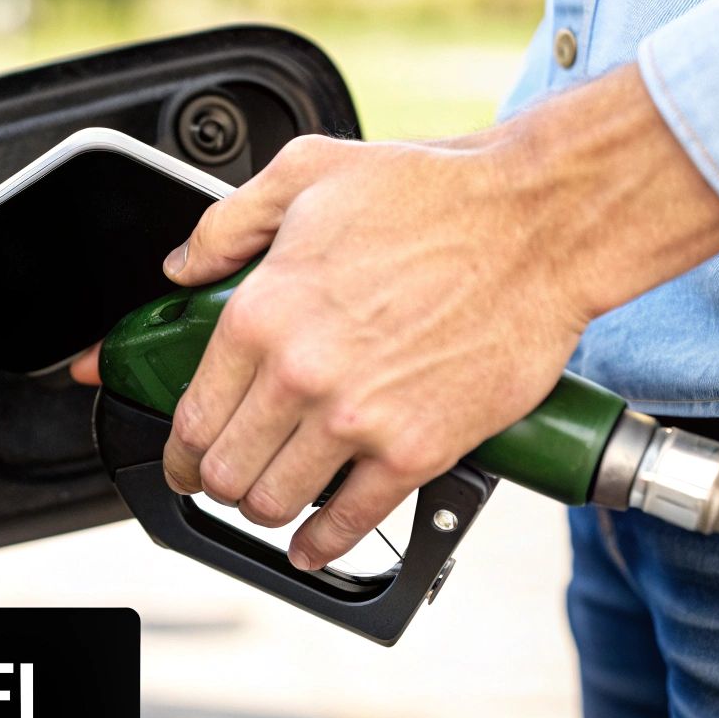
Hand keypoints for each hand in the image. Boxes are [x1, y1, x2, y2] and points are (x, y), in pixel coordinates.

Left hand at [72, 65, 718, 569]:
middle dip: (219, 481)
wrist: (540, 223)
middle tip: (228, 478)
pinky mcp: (417, 449)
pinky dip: (322, 543)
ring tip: (273, 497)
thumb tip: (181, 266)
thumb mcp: (307, 173)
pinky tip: (313, 544)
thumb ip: (227, 223)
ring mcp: (358, 419)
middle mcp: (300, 373)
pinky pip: (350, 522)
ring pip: (274, 502)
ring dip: (265, 509)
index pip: (192, 414)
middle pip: (225, 470)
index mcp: (263, 311)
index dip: (179, 450)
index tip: (183, 459)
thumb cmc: (436, 193)